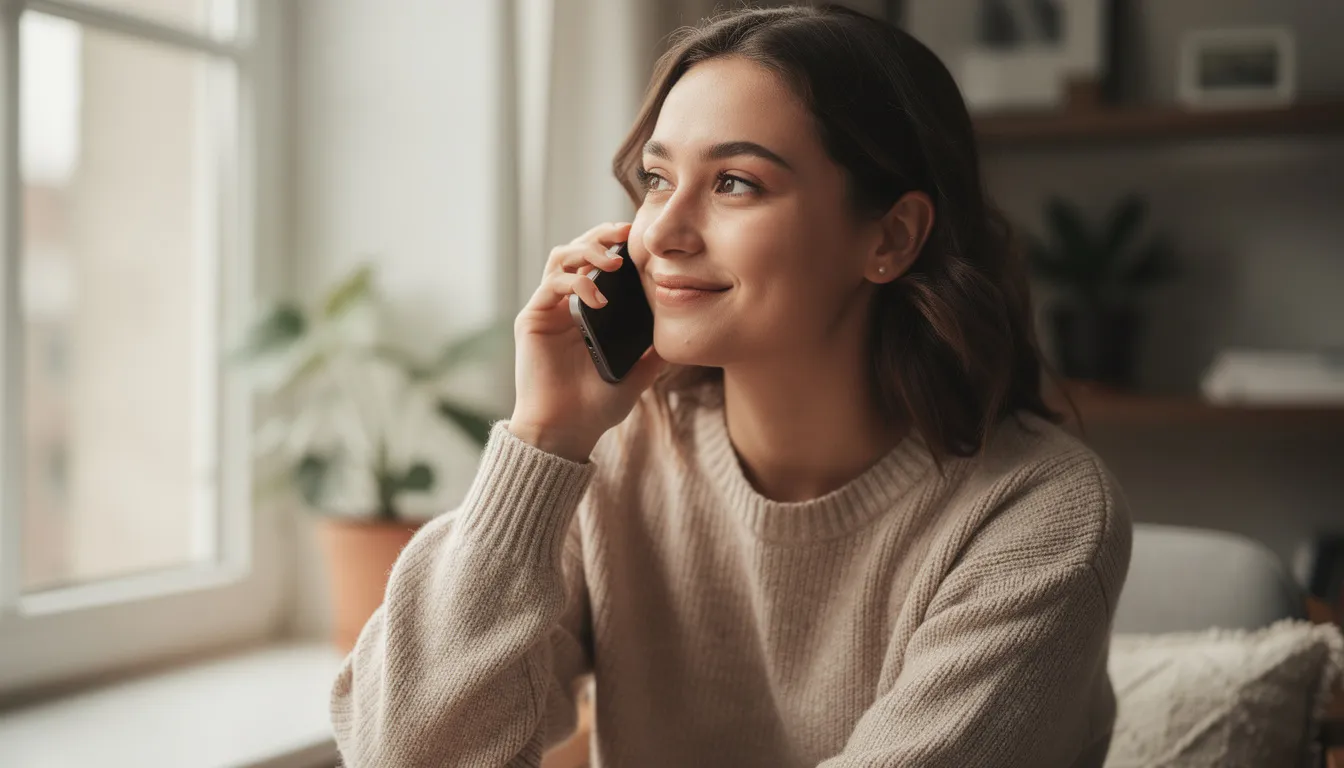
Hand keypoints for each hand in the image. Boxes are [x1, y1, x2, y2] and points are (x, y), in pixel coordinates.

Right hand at [509, 222, 663, 461]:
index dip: (615, 244)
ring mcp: (547, 309)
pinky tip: (597, 297)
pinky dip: (575, 282)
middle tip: (626, 233)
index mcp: (588, 311)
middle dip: (601, 236)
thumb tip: (681, 331)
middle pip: (578, 250)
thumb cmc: (597, 406)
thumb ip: (655, 350)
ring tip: (613, 262)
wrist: (567, 431)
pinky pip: (551, 285)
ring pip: (562, 258)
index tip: (641, 237)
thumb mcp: (638, 373)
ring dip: (587, 250)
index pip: (599, 263)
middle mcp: (566, 304)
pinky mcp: (532, 319)